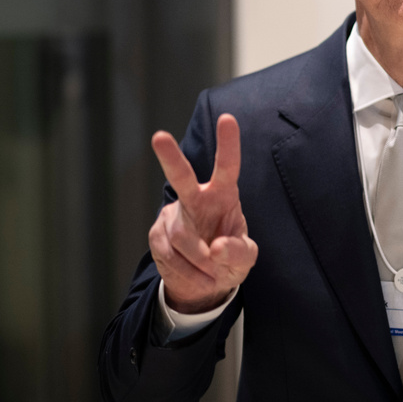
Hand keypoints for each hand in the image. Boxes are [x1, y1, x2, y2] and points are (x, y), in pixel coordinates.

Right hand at [148, 113, 257, 313]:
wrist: (204, 283)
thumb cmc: (229, 259)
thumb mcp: (245, 259)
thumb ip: (239, 252)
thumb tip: (217, 248)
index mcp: (224, 195)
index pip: (228, 166)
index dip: (228, 144)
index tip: (227, 119)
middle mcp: (196, 198)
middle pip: (183, 177)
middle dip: (170, 157)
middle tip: (159, 137)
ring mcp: (173, 215)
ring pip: (182, 236)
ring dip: (200, 262)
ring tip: (212, 273)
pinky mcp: (157, 233)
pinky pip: (169, 254)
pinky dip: (186, 271)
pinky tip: (196, 275)